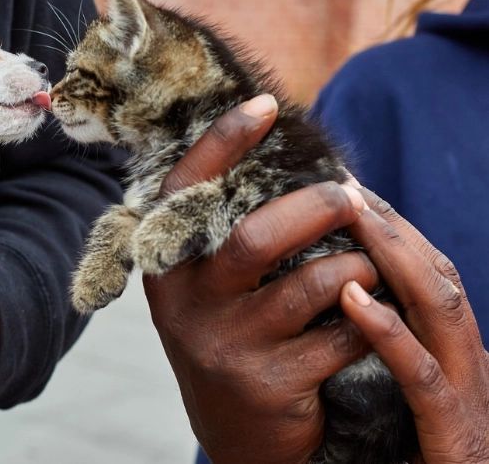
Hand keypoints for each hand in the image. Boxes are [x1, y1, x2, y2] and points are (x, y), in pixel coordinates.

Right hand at [145, 95, 376, 462]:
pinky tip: (367, 315)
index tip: (266, 104)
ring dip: (354, 267)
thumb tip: (282, 156)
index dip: (223, 143)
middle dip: (313, 208)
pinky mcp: (268, 383)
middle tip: (348, 196)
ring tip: (367, 264)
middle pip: (253, 238)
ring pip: (306, 285)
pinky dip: (366, 316)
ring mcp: (224, 345)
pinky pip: (339, 334)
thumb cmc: (233, 336)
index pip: (186, 192)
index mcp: (167, 267)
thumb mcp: (210, 287)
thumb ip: (225, 232)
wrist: (235, 432)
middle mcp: (185, 305)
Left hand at [339, 188, 488, 462]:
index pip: (428, 273)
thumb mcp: (403, 396)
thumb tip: (339, 298)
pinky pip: (420, 375)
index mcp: (456, 352)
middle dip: (391, 226)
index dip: (391, 229)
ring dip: (395, 256)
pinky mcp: (454, 435)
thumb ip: (387, 350)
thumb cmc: (416, 458)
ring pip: (439, 309)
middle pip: (437, 275)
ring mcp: (469, 397)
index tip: (346, 188)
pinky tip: (352, 297)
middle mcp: (470, 363)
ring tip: (350, 215)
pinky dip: (389, 331)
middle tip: (342, 183)